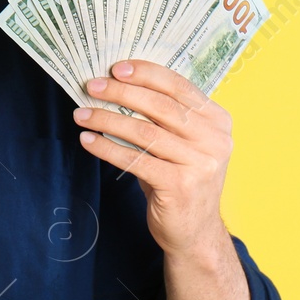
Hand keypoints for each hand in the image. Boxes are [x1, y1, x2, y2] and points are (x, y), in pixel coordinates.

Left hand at [73, 60, 232, 258]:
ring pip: (144, 132)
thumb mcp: (182, 143)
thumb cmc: (180, 179)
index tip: (116, 68)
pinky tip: (88, 140)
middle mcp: (214, 140)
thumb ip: (163, 117)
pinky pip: (135, 160)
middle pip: (160, 106)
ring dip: (107, 120)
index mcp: (217, 121)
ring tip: (81, 114)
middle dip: (121, 92)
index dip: (146, 74)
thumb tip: (117, 85)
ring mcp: (200, 164)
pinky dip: (107, 148)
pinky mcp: (180, 186)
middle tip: (91, 86)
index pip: (179, 87)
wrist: (194, 232)